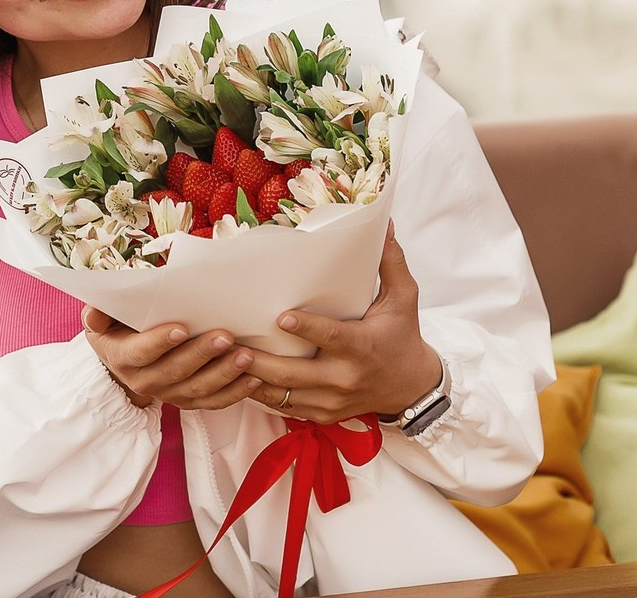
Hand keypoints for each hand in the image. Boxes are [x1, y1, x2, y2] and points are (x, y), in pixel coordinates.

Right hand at [82, 307, 260, 410]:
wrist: (124, 359)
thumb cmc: (117, 327)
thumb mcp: (101, 317)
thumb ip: (98, 313)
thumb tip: (93, 313)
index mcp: (122, 358)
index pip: (142, 353)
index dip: (160, 342)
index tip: (182, 327)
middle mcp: (144, 382)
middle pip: (174, 372)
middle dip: (201, 355)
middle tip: (225, 336)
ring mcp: (169, 394)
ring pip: (198, 390)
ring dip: (224, 374)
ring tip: (246, 355)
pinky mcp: (189, 401)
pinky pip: (214, 402)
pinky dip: (236, 392)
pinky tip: (255, 377)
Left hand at [238, 223, 441, 423]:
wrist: (413, 388)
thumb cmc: (403, 336)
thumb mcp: (403, 298)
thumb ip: (391, 262)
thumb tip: (384, 223)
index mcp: (362, 347)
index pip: (332, 338)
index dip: (307, 329)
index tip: (281, 317)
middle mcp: (345, 377)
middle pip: (296, 374)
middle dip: (261, 362)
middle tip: (230, 344)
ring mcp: (332, 400)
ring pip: (284, 394)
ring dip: (252, 379)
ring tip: (223, 359)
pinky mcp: (323, 413)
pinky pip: (285, 407)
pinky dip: (260, 395)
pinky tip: (237, 378)